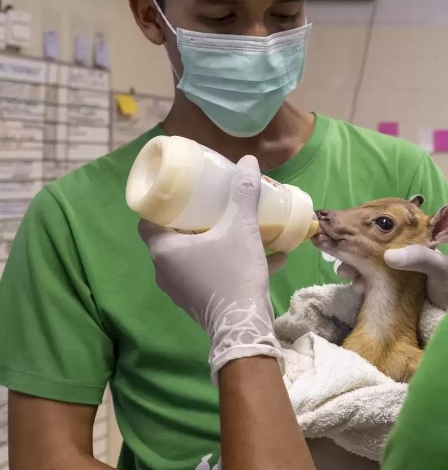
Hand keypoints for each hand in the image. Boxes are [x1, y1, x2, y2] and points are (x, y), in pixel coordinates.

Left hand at [138, 155, 286, 384]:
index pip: (148, 221)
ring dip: (211, 243)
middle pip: (171, 238)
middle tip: (213, 205)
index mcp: (164, 250)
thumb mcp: (241, 229)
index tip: (183, 195)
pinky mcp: (196, 303)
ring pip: (191, 257)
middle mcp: (164, 271)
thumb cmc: (233, 274)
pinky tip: (261, 257)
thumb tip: (248, 160)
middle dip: (193, 221)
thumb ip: (243, 194)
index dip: (162, 205)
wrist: (243, 326)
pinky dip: (225, 263)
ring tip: (235, 229)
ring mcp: (179, 290)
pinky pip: (206, 275)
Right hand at [336, 245, 447, 309]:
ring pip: (365, 270)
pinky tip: (359, 290)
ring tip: (350, 277)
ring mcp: (392, 280)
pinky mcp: (388, 299)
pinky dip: (360, 287)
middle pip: (368, 252)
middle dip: (352, 254)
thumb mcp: (440, 268)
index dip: (364, 234)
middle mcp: (398, 261)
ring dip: (353, 270)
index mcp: (410, 247)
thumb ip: (420, 257)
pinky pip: (369, 290)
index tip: (348, 237)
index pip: (383, 235)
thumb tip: (389, 256)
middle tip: (343, 263)